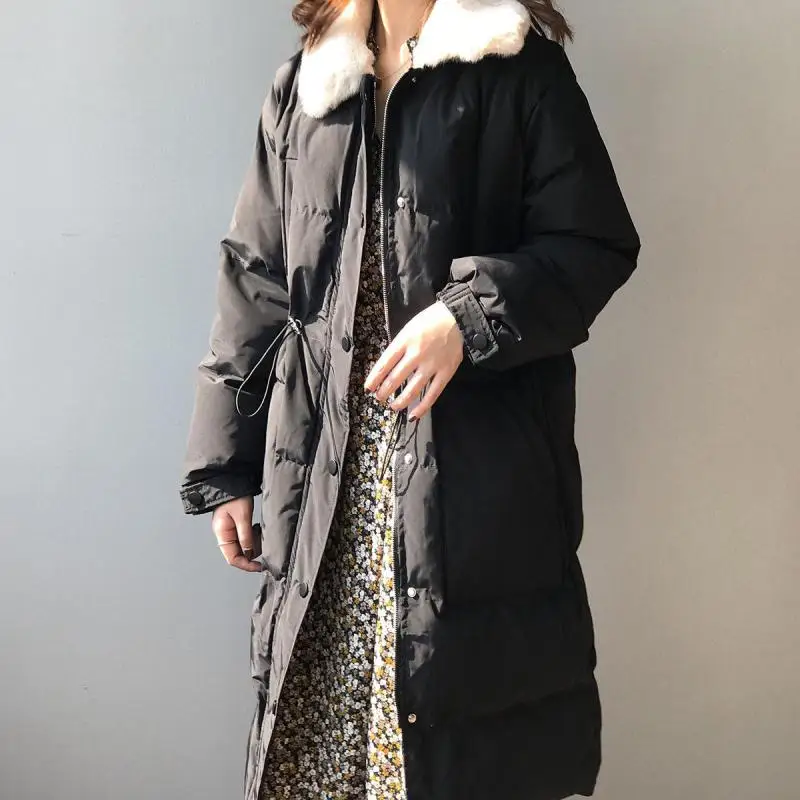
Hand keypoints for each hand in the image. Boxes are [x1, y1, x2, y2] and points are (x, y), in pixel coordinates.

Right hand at [211, 496, 262, 571]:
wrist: (230, 480)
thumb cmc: (234, 496)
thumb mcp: (243, 517)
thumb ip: (246, 536)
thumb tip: (250, 554)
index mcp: (222, 534)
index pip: (233, 558)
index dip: (247, 565)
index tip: (260, 566)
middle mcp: (224, 534)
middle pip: (238, 553)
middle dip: (252, 551)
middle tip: (262, 542)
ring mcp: (228, 530)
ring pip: (243, 545)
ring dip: (253, 542)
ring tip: (258, 530)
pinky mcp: (235, 524)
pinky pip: (244, 536)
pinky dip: (252, 535)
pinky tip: (256, 527)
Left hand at [364, 300, 462, 419]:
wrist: (456, 318)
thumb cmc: (430, 321)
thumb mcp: (408, 329)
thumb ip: (399, 347)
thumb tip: (388, 367)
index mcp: (404, 341)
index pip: (384, 364)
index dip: (374, 379)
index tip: (368, 388)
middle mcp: (416, 355)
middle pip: (395, 378)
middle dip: (384, 391)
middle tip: (379, 397)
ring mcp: (431, 365)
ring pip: (412, 389)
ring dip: (400, 401)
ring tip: (392, 406)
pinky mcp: (446, 373)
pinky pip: (432, 394)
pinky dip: (422, 407)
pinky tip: (413, 415)